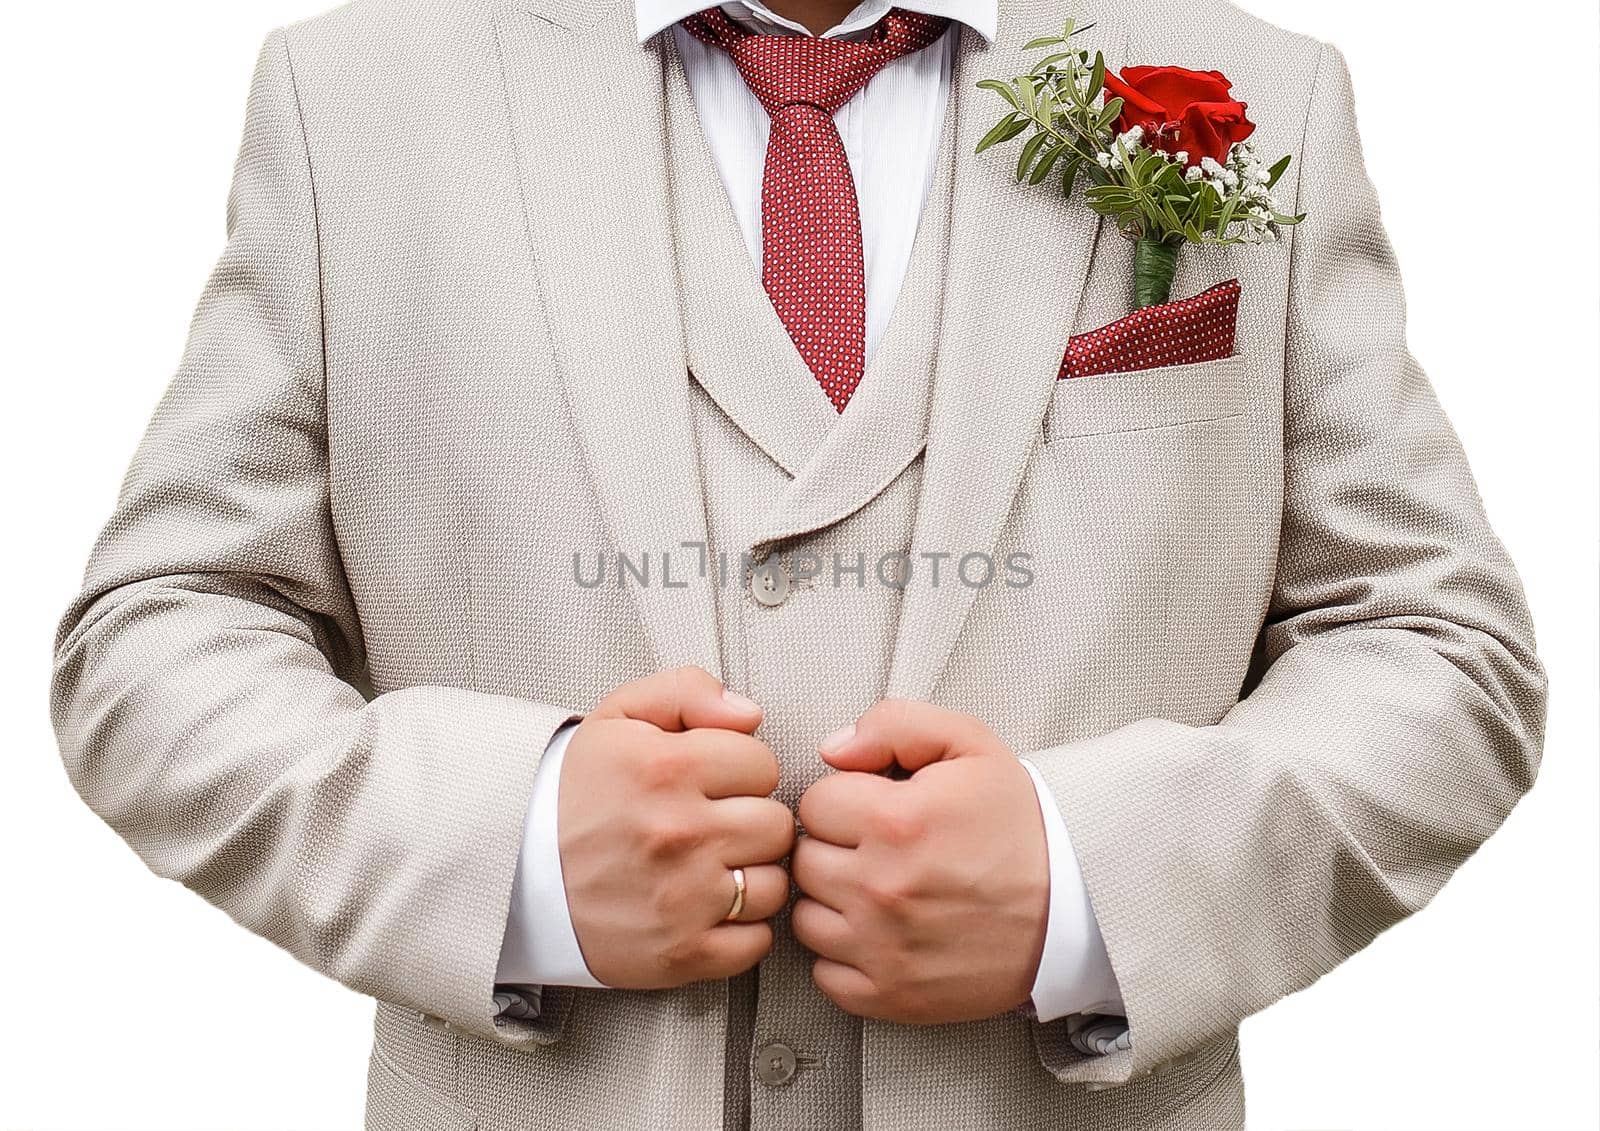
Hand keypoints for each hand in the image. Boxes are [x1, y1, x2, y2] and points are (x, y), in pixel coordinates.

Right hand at [558, 666, 794, 988]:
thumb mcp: (619, 716)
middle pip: (777, 826)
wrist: (516, 873)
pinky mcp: (681, 954)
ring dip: (752, 877)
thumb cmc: (576, 793)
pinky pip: (756, 942)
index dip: (741, 771)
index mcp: (666, 768)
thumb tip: (750, 714)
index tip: (712, 783)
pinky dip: (741, 931)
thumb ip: (687, 691)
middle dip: (750, 821)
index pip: (764, 765)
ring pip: (775, 885)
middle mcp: (678, 833)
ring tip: (710, 868)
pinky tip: (707, 909)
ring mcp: (682, 899)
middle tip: (713, 826)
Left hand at [791, 700, 1048, 1023]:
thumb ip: (894, 725)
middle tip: (878, 849)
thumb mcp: (970, 744)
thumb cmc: (1019, 825)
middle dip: (835, 848)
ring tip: (877, 890)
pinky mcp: (891, 995)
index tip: (874, 810)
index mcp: (896, 821)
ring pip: (806, 917)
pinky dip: (843, 956)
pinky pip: (824, 974)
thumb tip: (832, 749)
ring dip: (832, 902)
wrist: (1075, 905)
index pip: (813, 804)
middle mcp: (882, 888)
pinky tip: (880, 933)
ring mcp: (884, 947)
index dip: (844, 800)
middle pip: (804, 861)